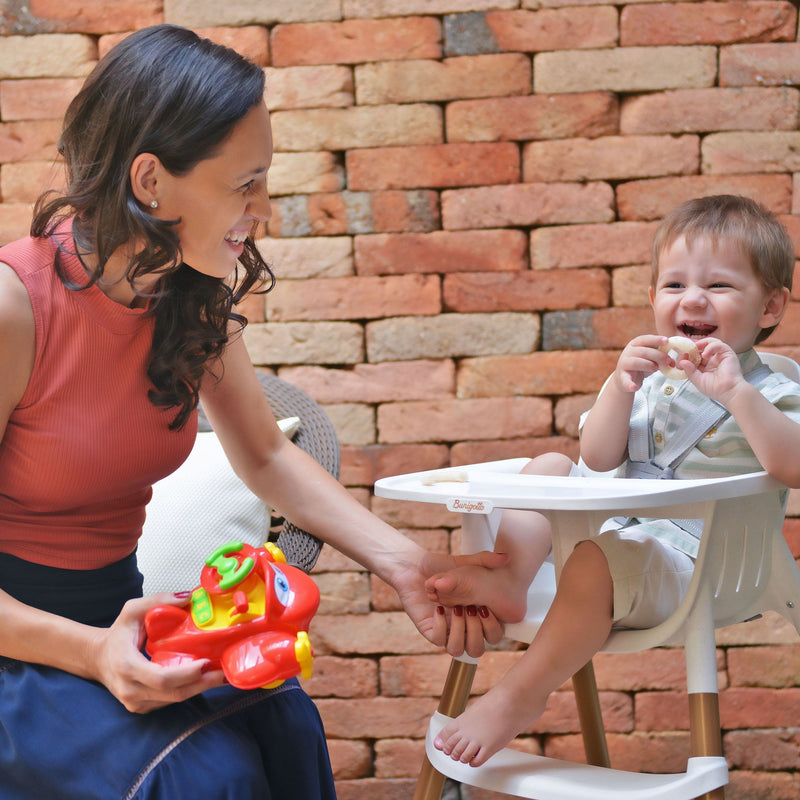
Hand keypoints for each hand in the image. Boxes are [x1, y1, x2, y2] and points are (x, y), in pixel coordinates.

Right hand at [88, 594, 225, 712]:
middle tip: (224, 672)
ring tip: (220, 674)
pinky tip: (203, 679)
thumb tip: (188, 598)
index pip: (160, 678)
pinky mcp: (143, 707)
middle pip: (173, 694)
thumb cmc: (118, 634)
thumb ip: (158, 600)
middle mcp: (130, 690)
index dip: (186, 674)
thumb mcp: (132, 610)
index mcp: (127, 666)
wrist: (98, 659)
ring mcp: (136, 703)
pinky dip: (189, 691)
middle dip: (202, 684)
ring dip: (199, 688)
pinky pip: (169, 701)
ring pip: (174, 700)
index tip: (206, 663)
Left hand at [389, 549, 506, 656]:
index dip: (493, 628)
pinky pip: (438, 640)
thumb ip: (485, 560)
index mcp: (477, 616)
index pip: (494, 636)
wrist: (413, 566)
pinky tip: (438, 607)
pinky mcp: (430, 630)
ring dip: (459, 631)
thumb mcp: (465, 563)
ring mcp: (446, 630)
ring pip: (458, 650)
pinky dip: (440, 625)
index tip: (485, 608)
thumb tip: (505, 557)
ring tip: (455, 609)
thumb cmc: (440, 566)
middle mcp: (463, 627)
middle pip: (477, 649)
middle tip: (470, 609)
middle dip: (476, 631)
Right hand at [613, 334, 669, 392]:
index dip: (656, 339)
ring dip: (649, 365)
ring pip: (636, 362)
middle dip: (658, 355)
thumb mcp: (651, 358)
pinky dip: (630, 384)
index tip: (667, 341)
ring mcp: (623, 364)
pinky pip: (626, 380)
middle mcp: (628, 352)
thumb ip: (661, 357)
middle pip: (643, 351)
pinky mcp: (622, 376)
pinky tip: (634, 387)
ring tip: (656, 369)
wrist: (625, 378)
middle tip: (668, 361)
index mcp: (635, 344)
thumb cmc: (641, 365)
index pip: (645, 339)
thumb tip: (672, 362)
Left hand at [682, 337, 744, 403]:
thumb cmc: (715, 389)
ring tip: (694, 349)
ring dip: (701, 344)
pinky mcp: (728, 354)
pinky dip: (710, 347)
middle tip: (685, 353)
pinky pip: (719, 345)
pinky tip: (705, 354)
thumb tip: (681, 362)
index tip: (681, 360)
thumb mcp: (698, 380)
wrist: (728, 392)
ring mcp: (720, 356)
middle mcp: (713, 360)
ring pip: (711, 343)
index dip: (687, 356)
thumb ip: (689, 371)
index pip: (695, 356)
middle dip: (692, 349)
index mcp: (706, 366)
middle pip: (702, 348)